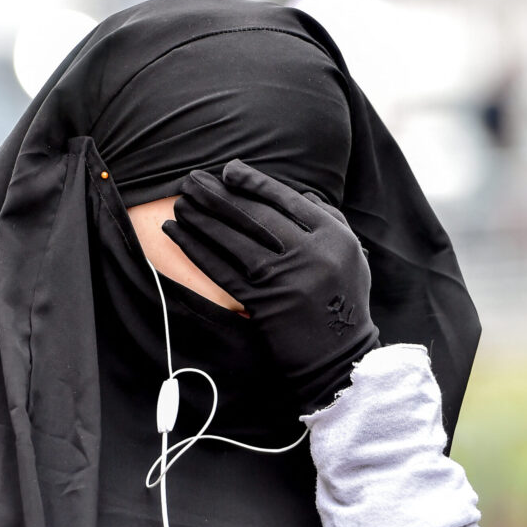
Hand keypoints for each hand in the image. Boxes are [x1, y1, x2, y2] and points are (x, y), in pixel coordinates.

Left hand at [162, 160, 379, 412]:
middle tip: (192, 180)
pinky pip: (221, 269)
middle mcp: (310, 253)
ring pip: (233, 239)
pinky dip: (195, 249)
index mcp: (333, 236)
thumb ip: (328, 220)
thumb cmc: (343, 300)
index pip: (286, 199)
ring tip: (180, 203)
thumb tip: (298, 190)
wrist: (340, 356)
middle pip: (255, 216)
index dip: (253, 183)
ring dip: (200, 219)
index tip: (228, 171)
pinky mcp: (262, 302)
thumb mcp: (349, 255)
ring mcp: (285, 278)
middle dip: (219, 196)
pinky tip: (177, 233)